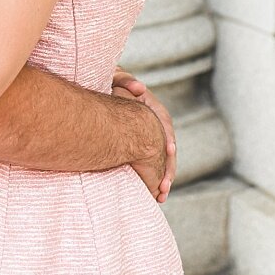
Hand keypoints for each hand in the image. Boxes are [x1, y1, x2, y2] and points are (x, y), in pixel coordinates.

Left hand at [114, 70, 175, 202]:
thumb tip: (140, 88)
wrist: (105, 90)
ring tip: (162, 195)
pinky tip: (156, 193)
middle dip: (168, 166)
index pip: (164, 122)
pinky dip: (155, 177)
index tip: (170, 150)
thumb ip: (126, 81)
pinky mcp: (144, 146)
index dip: (167, 136)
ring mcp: (151, 135)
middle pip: (168, 144)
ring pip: (163, 157)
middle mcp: (155, 122)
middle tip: (165, 185)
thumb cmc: (109, 83)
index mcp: (151, 106)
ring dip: (165, 177)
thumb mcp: (116, 78)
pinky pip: (153, 163)